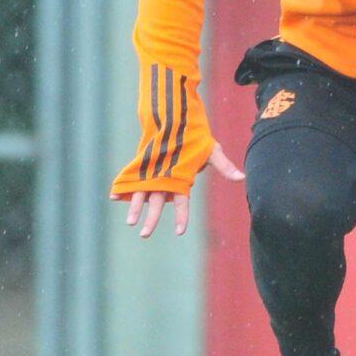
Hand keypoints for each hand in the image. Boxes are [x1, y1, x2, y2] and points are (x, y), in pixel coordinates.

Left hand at [121, 141, 242, 238]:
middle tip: (144, 234)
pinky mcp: (142, 166)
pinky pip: (131, 180)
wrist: (176, 120)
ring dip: (136, 207)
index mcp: (182, 181)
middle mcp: (166, 181)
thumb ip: (223, 166)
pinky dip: (123, 189)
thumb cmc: (196, 138)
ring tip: (130, 223)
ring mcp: (153, 174)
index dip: (182, 217)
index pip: (182, 203)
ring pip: (143, 194)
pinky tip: (114, 196)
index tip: (180, 232)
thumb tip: (241, 179)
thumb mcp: (211, 152)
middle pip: (159, 203)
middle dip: (152, 219)